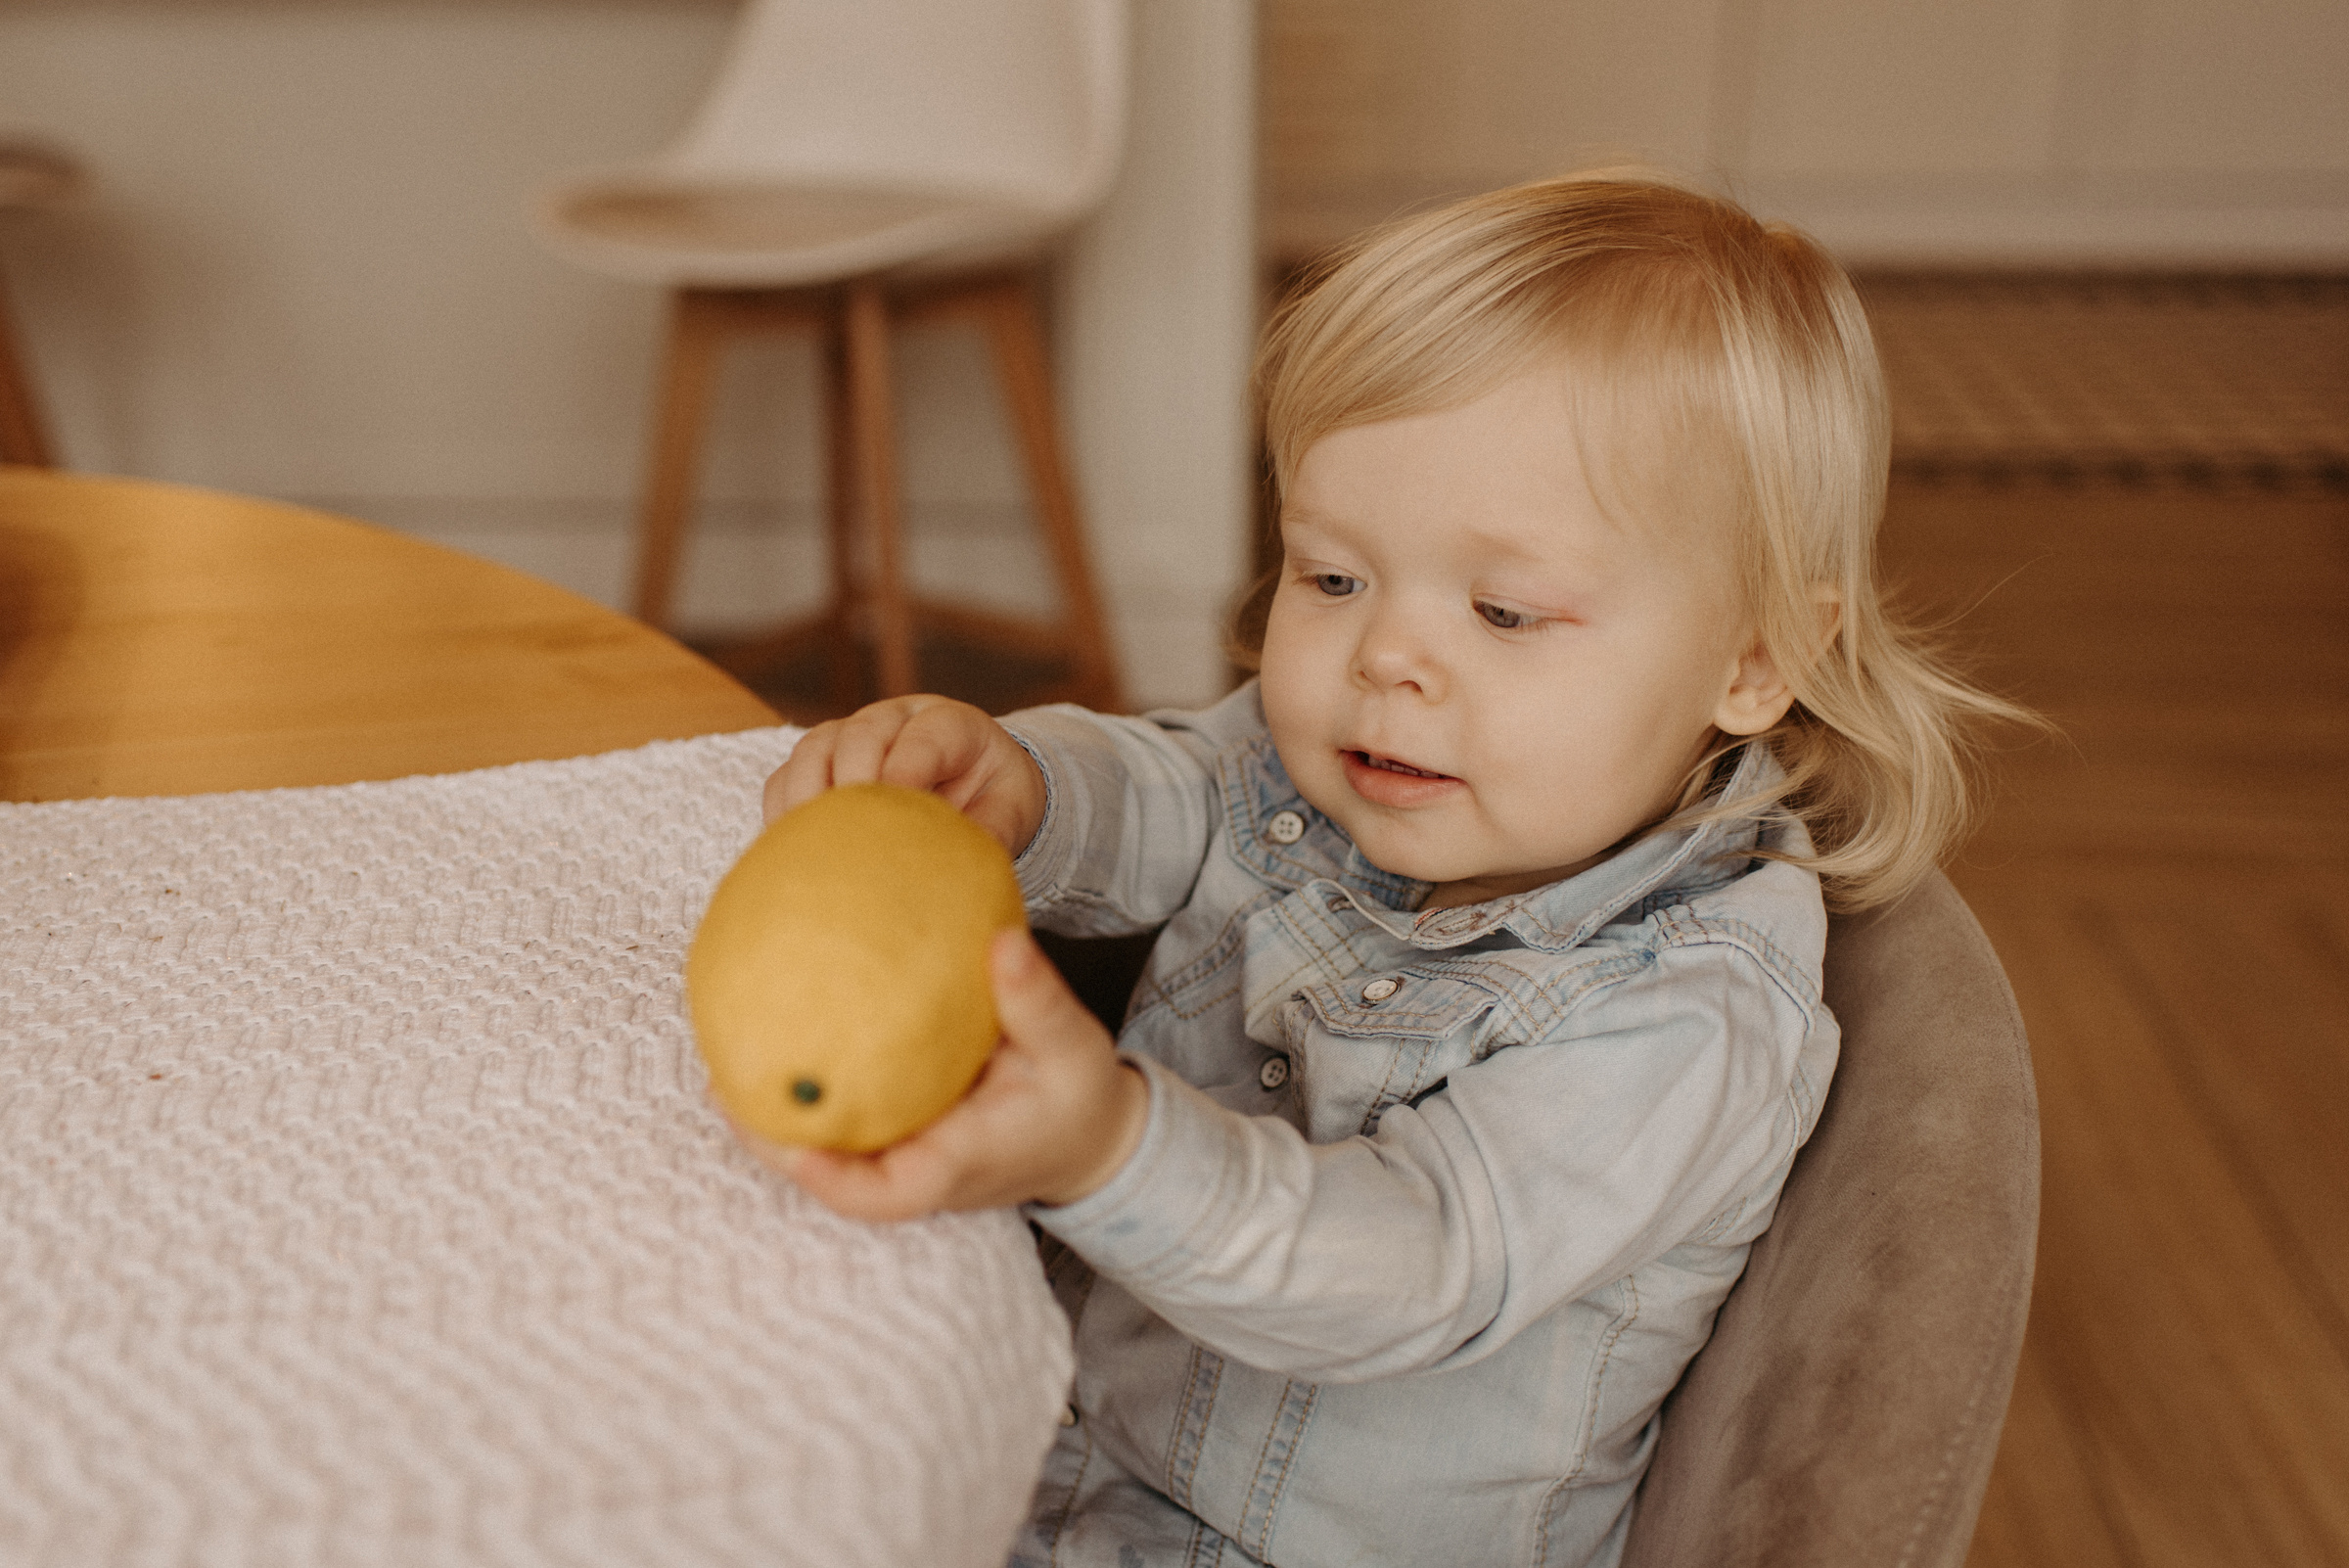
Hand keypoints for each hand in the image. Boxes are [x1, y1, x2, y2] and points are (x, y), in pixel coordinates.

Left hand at [734, 929, 1150, 1220]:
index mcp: (958, 1165)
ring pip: (829, 1153)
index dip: (833, 1179)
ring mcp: (904, 1158)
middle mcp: (919, 1171)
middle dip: (774, 1145)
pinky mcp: (899, 1134)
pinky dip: (808, 1087)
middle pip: (834, 1179)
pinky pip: (845, 1119)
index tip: (794, 1148)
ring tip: (724, 1062)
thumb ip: (1038, 1000)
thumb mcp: (1073, 1046)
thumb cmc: (1078, 1095)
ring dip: (776, 1119)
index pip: (888, 1195)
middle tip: (724, 1087)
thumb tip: (1001, 941)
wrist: (1087, 1135)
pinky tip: (776, 1032)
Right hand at [764, 695, 1046, 857]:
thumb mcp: (1012, 810)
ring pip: (814, 749)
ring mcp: (852, 734)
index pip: (925, 736)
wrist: (977, 782)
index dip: (907, 771)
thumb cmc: (994, 795)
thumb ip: (994, 832)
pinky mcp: (822, 762)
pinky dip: (784, 812)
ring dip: (807, 797)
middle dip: (852, 783)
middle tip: (850, 837)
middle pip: (860, 734)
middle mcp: (896, 719)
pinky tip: (790, 852)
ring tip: (809, 847)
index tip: (897, 814)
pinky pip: (786, 777)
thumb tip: (962, 874)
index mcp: (952, 723)